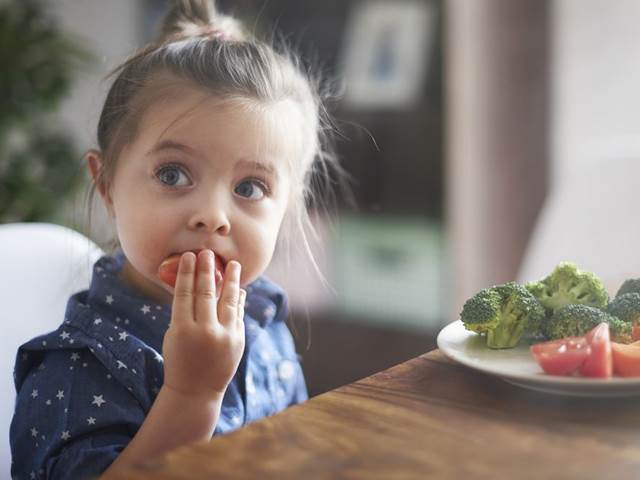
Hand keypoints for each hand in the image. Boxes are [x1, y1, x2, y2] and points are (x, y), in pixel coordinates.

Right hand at [161, 250, 245, 398]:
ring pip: (228, 301)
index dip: (187, 273)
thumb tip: (196, 283)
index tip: (189, 256)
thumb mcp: (174, 336)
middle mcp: (204, 332)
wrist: (196, 391)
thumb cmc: (180, 359)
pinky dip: (238, 300)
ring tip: (233, 264)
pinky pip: (238, 314)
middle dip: (207, 270)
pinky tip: (238, 288)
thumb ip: (184, 312)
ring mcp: (224, 336)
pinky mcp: (238, 341)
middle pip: (206, 293)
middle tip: (207, 253)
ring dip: (231, 280)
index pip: (185, 294)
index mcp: (182, 330)